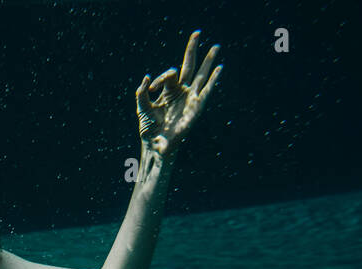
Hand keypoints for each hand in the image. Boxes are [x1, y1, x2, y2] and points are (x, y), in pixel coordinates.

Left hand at [136, 30, 221, 155]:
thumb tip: (147, 77)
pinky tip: (220, 68)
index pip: (169, 74)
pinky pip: (206, 91)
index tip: (152, 90)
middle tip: (197, 32)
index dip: (161, 78)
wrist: (156, 144)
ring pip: (200, 74)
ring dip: (208, 60)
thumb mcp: (142, 107)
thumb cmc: (149, 127)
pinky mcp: (196, 107)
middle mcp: (181, 91)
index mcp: (168, 90)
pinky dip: (213, 80)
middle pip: (189, 65)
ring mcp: (190, 98)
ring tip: (216, 46)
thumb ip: (141, 92)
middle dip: (192, 49)